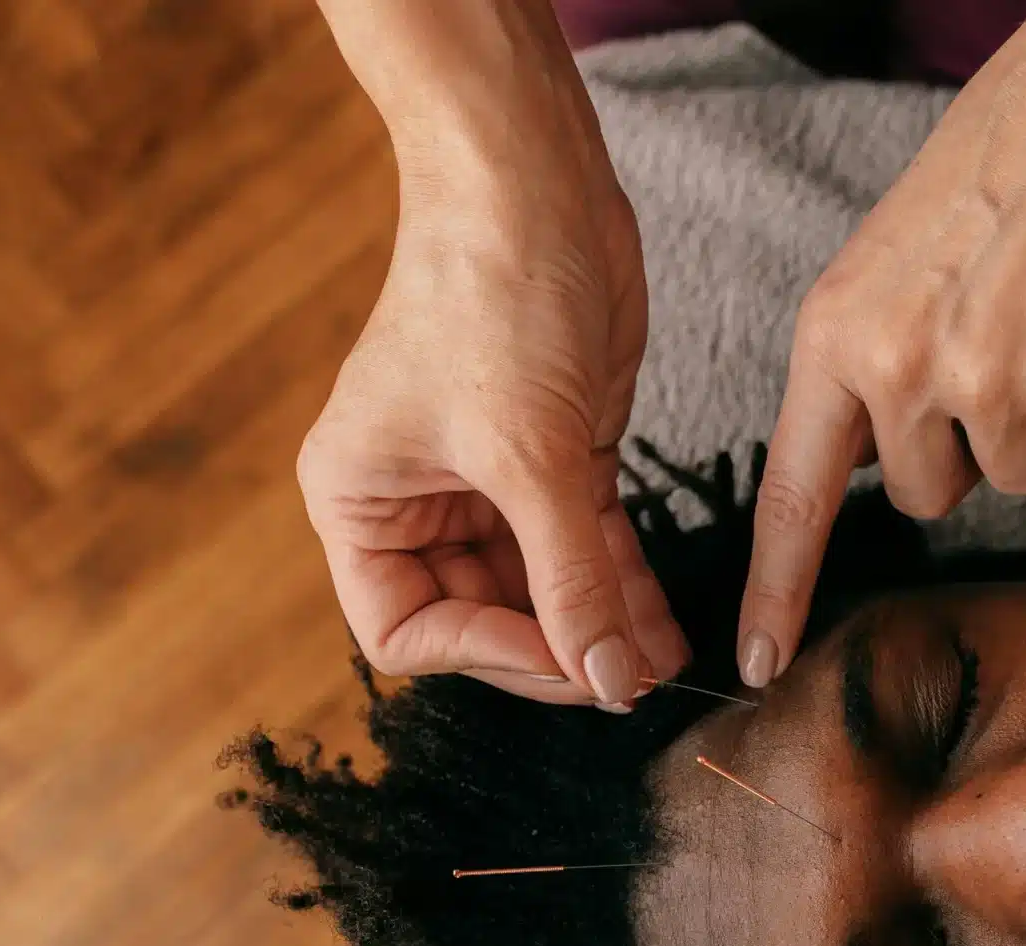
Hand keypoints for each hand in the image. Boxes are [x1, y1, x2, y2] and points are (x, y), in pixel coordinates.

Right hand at [299, 59, 683, 706]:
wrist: (534, 183)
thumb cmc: (490, 297)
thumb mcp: (532, 457)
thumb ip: (571, 581)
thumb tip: (607, 682)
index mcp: (360, 501)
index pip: (407, 632)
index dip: (487, 657)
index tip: (570, 660)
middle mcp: (414, 500)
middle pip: (483, 620)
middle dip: (558, 648)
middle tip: (630, 680)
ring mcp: (486, 482)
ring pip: (543, 589)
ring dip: (602, 628)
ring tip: (663, 666)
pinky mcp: (554, 458)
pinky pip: (585, 547)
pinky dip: (623, 586)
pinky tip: (665, 628)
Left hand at [738, 0, 1025, 686]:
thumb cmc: (993, 176)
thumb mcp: (884, 268)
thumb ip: (864, 372)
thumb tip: (867, 467)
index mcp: (835, 337)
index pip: (794, 496)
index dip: (777, 591)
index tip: (760, 665)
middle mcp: (902, 370)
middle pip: (924, 497)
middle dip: (960, 450)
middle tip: (990, 347)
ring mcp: (993, 387)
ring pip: (1011, 482)